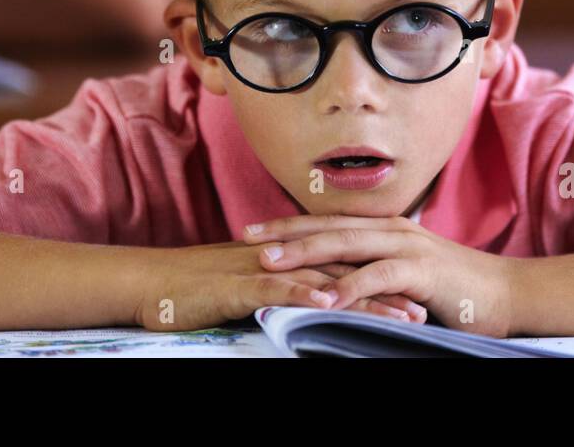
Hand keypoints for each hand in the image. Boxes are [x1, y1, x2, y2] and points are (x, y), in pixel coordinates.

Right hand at [131, 241, 429, 331]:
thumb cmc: (197, 290)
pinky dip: (303, 295)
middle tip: (423, 309)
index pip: (341, 268)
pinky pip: (274, 289)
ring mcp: (259, 269)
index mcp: (286, 259)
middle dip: (384, 291)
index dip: (379, 281)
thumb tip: (316, 304)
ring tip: (397, 314)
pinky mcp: (236, 285)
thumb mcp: (249, 289)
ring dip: (360, 297)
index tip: (415, 297)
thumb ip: (282, 292)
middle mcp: (280, 259)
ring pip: (319, 280)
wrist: (150, 282)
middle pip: (342, 273)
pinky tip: (330, 304)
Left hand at [243, 215, 514, 336]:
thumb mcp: (407, 273)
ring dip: (304, 253)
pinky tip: (324, 298)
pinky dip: (349, 286)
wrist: (507, 294)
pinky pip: (377, 276)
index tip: (253, 230)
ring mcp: (406, 247)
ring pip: (345, 245)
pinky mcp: (421, 270)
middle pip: (328, 227)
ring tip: (270, 263)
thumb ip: (374, 270)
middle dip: (284, 232)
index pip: (328, 222)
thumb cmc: (455, 288)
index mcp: (385, 228)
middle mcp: (391, 229)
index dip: (289, 225)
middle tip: (246, 238)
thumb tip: (337, 280)